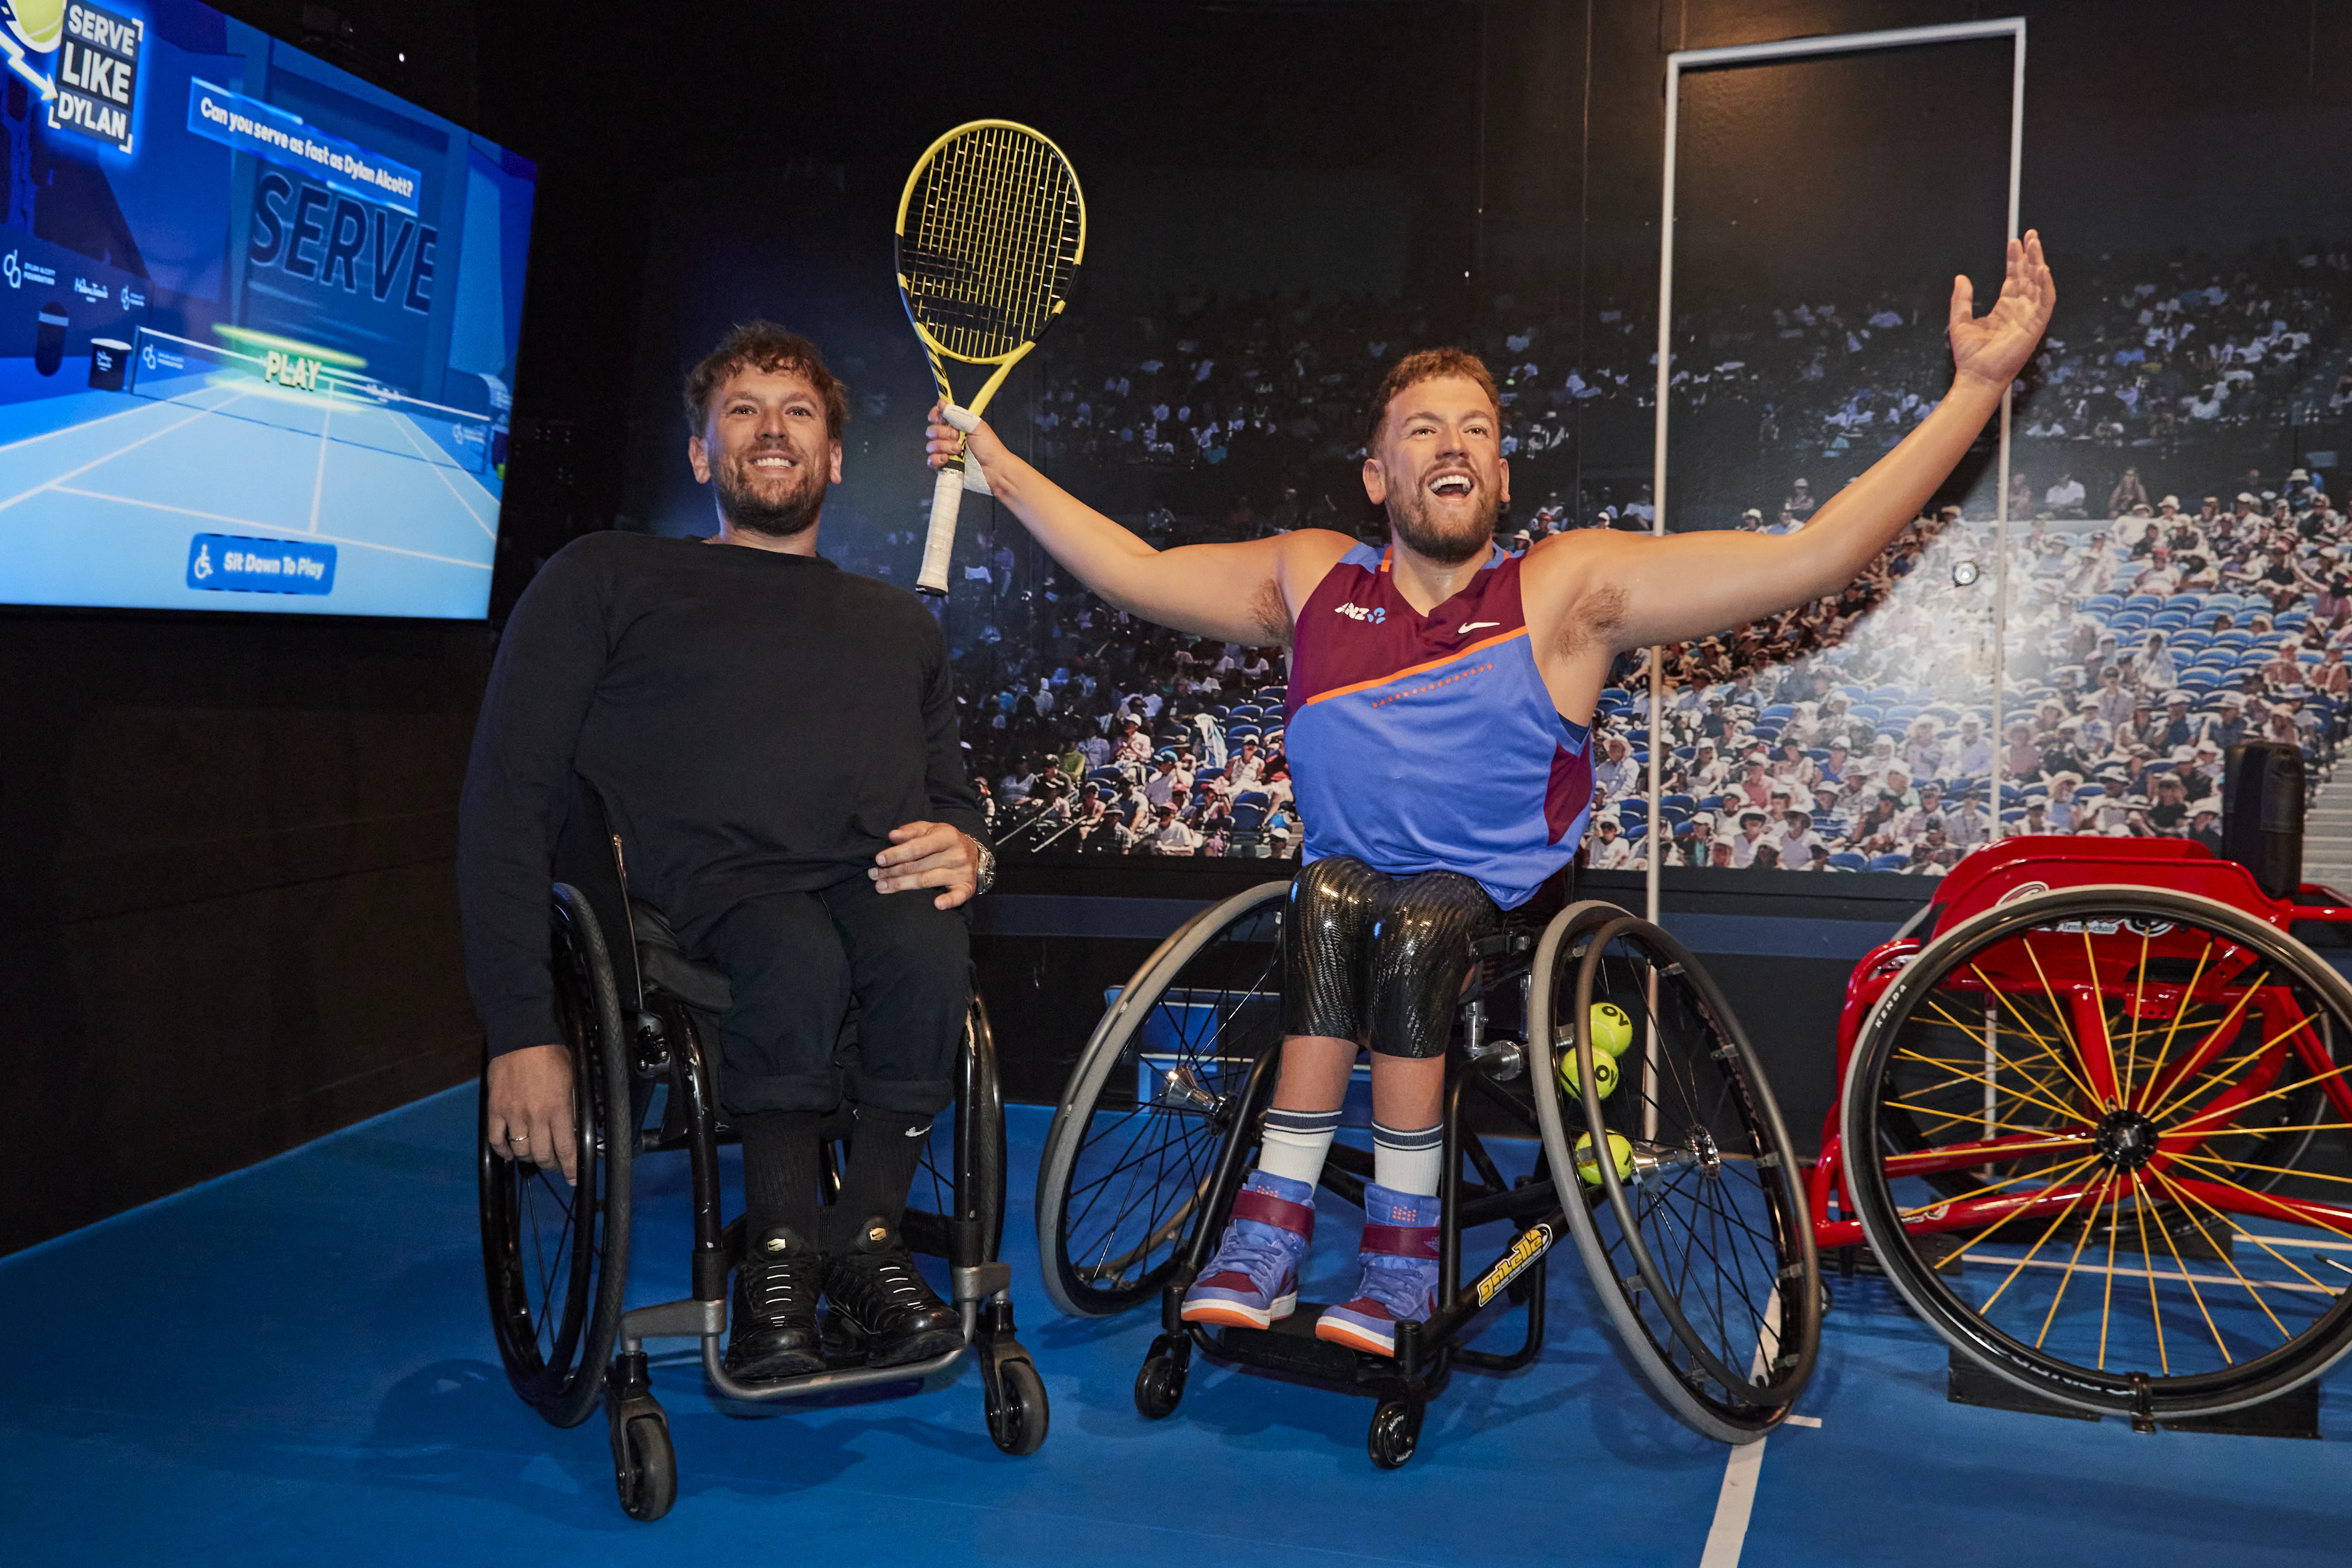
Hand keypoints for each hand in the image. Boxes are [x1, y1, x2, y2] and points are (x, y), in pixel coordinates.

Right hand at [485, 1042, 577, 1183]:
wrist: (522, 1036)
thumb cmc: (551, 1054)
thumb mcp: (572, 1079)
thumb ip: (571, 1106)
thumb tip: (573, 1128)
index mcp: (559, 1109)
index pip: (566, 1148)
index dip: (571, 1168)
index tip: (573, 1177)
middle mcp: (535, 1116)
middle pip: (543, 1155)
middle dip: (552, 1164)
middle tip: (556, 1164)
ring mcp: (512, 1115)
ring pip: (521, 1151)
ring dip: (529, 1157)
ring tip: (535, 1155)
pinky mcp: (495, 1110)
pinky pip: (496, 1140)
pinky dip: (503, 1151)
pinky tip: (510, 1153)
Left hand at [872, 819, 981, 908]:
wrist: (973, 852)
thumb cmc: (944, 841)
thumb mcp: (930, 829)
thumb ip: (911, 831)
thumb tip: (892, 836)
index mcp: (947, 836)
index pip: (918, 847)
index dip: (897, 854)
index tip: (879, 860)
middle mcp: (956, 854)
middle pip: (918, 866)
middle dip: (893, 871)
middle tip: (873, 875)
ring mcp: (962, 872)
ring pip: (927, 881)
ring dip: (902, 885)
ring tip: (882, 886)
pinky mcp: (966, 887)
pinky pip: (958, 896)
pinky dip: (949, 901)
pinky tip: (937, 904)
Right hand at [925, 402, 1010, 476]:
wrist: (994, 469)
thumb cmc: (989, 448)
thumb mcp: (975, 426)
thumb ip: (957, 414)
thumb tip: (942, 403)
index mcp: (956, 426)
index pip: (937, 416)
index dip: (936, 415)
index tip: (942, 418)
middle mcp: (949, 438)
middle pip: (931, 431)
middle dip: (942, 433)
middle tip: (957, 436)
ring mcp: (946, 453)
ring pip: (930, 446)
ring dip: (944, 447)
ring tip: (958, 450)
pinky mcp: (944, 466)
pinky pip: (931, 461)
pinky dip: (937, 459)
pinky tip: (947, 459)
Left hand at [1949, 229, 2055, 390]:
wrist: (1976, 376)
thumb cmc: (1970, 354)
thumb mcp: (1960, 321)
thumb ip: (1962, 299)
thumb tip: (1961, 277)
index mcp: (2005, 308)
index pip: (2014, 277)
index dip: (2015, 259)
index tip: (2014, 241)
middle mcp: (2020, 310)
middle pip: (2029, 276)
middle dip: (2031, 255)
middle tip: (2030, 235)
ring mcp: (2029, 317)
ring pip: (2039, 284)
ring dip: (2038, 264)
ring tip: (2035, 245)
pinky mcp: (2035, 326)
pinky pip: (2045, 302)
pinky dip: (2045, 286)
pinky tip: (2042, 270)